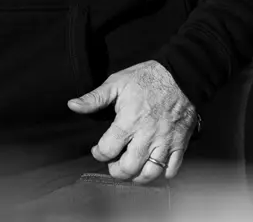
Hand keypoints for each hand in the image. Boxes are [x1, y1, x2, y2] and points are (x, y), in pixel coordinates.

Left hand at [68, 60, 197, 183]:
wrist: (179, 74)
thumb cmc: (146, 78)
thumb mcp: (116, 82)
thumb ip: (94, 98)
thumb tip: (72, 105)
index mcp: (129, 121)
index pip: (108, 149)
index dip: (99, 153)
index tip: (97, 150)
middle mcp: (147, 135)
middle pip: (129, 168)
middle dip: (117, 171)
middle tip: (113, 165)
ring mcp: (165, 142)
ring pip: (151, 173)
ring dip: (138, 177)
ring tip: (131, 170)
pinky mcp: (180, 144)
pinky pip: (172, 170)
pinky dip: (162, 174)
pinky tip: (153, 166)